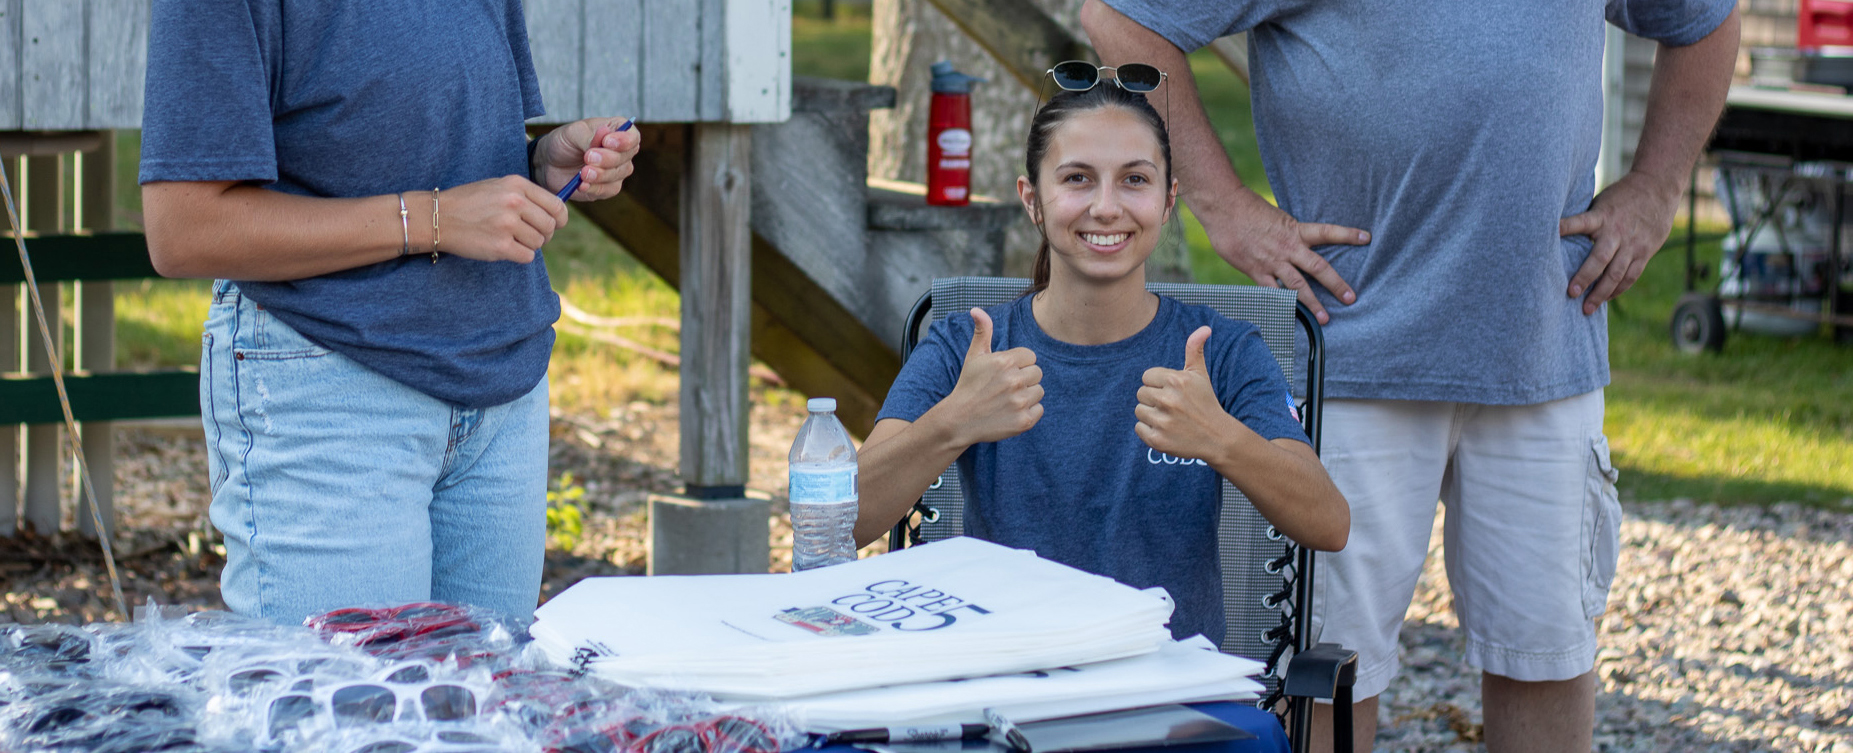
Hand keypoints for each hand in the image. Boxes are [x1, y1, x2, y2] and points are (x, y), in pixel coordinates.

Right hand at [435, 175, 568, 262]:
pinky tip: (505, 248)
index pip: (557, 206)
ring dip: (528, 245)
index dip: (559, 219)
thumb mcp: (499, 187)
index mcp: (517, 185)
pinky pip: (527, 256)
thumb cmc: (470, 203)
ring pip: (539, 243)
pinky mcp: (500, 246)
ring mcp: (507, 224)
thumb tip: (557, 213)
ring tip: (510, 239)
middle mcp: (514, 202)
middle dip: (544, 235)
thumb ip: (526, 196)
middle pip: (550, 227)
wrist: (439, 216)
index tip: (554, 225)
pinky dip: (519, 256)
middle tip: (528, 235)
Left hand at [535, 117, 641, 200]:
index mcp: (617, 131)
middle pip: (626, 157)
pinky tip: (582, 185)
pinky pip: (607, 190)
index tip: (607, 142)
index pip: (632, 136)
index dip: (624, 140)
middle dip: (608, 158)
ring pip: (618, 174)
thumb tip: (605, 136)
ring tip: (582, 173)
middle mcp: (621, 152)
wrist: (548, 162)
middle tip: (588, 157)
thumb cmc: (564, 142)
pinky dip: (594, 188)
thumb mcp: (573, 133)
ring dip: (601, 174)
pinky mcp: (607, 188)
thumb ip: (590, 136)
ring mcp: (616, 171)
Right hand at [942, 308, 1043, 444]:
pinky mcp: (1024, 421)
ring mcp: (1020, 401)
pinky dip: (1028, 412)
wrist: (959, 420)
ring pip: (1039, 391)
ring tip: (1007, 400)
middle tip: (1005, 388)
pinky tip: (1011, 412)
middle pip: (1037, 373)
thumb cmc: (968, 385)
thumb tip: (976, 309)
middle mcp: (1015, 380)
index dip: (1018, 364)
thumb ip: (982, 332)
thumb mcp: (974, 356)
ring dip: (1027, 396)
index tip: (1004, 373)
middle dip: (1024, 379)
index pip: (1031, 357)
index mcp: (1005, 361)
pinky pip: (1039, 410)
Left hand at [1135, 326, 1236, 459]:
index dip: (1159, 384)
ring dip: (1151, 415)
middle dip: (1154, 399)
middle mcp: (1168, 400)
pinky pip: (1139, 428)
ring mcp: (1162, 421)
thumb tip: (1205, 328)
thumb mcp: (1201, 375)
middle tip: (1173, 407)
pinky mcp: (1157, 440)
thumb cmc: (1205, 403)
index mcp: (1176, 380)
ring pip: (1139, 411)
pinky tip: (1167, 430)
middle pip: (1141, 394)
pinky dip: (1149, 430)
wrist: (1217, 438)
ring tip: (1171, 418)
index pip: (1146, 377)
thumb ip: (1195, 350)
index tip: (1174, 392)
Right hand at [1209, 197, 1368, 324]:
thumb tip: (1294, 245)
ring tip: (1325, 318)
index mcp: (1295, 230)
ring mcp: (1272, 261)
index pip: (1327, 232)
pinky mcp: (1255, 271)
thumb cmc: (1247, 208)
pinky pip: (1271, 293)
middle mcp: (1288, 247)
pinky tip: (1290, 317)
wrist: (1223, 207)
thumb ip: (1286, 233)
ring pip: (1297, 286)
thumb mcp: (1275, 217)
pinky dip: (1281, 305)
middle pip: (1318, 268)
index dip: (1348, 235)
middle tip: (1351, 298)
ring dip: (1312, 303)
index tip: (1366, 238)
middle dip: (1336, 284)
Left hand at [1560, 170, 1680, 314]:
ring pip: (1617, 273)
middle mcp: (1617, 232)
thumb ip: (1586, 220)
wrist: (1658, 187)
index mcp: (1602, 216)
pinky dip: (1619, 289)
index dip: (1565, 228)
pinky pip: (1631, 275)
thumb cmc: (1621, 196)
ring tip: (1587, 309)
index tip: (1550, 235)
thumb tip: (1554, 234)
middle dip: (1585, 277)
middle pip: (1600, 258)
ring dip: (1602, 293)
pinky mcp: (1645, 252)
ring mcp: (1633, 244)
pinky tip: (1606, 298)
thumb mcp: (1601, 202)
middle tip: (1571, 293)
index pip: (1580, 223)